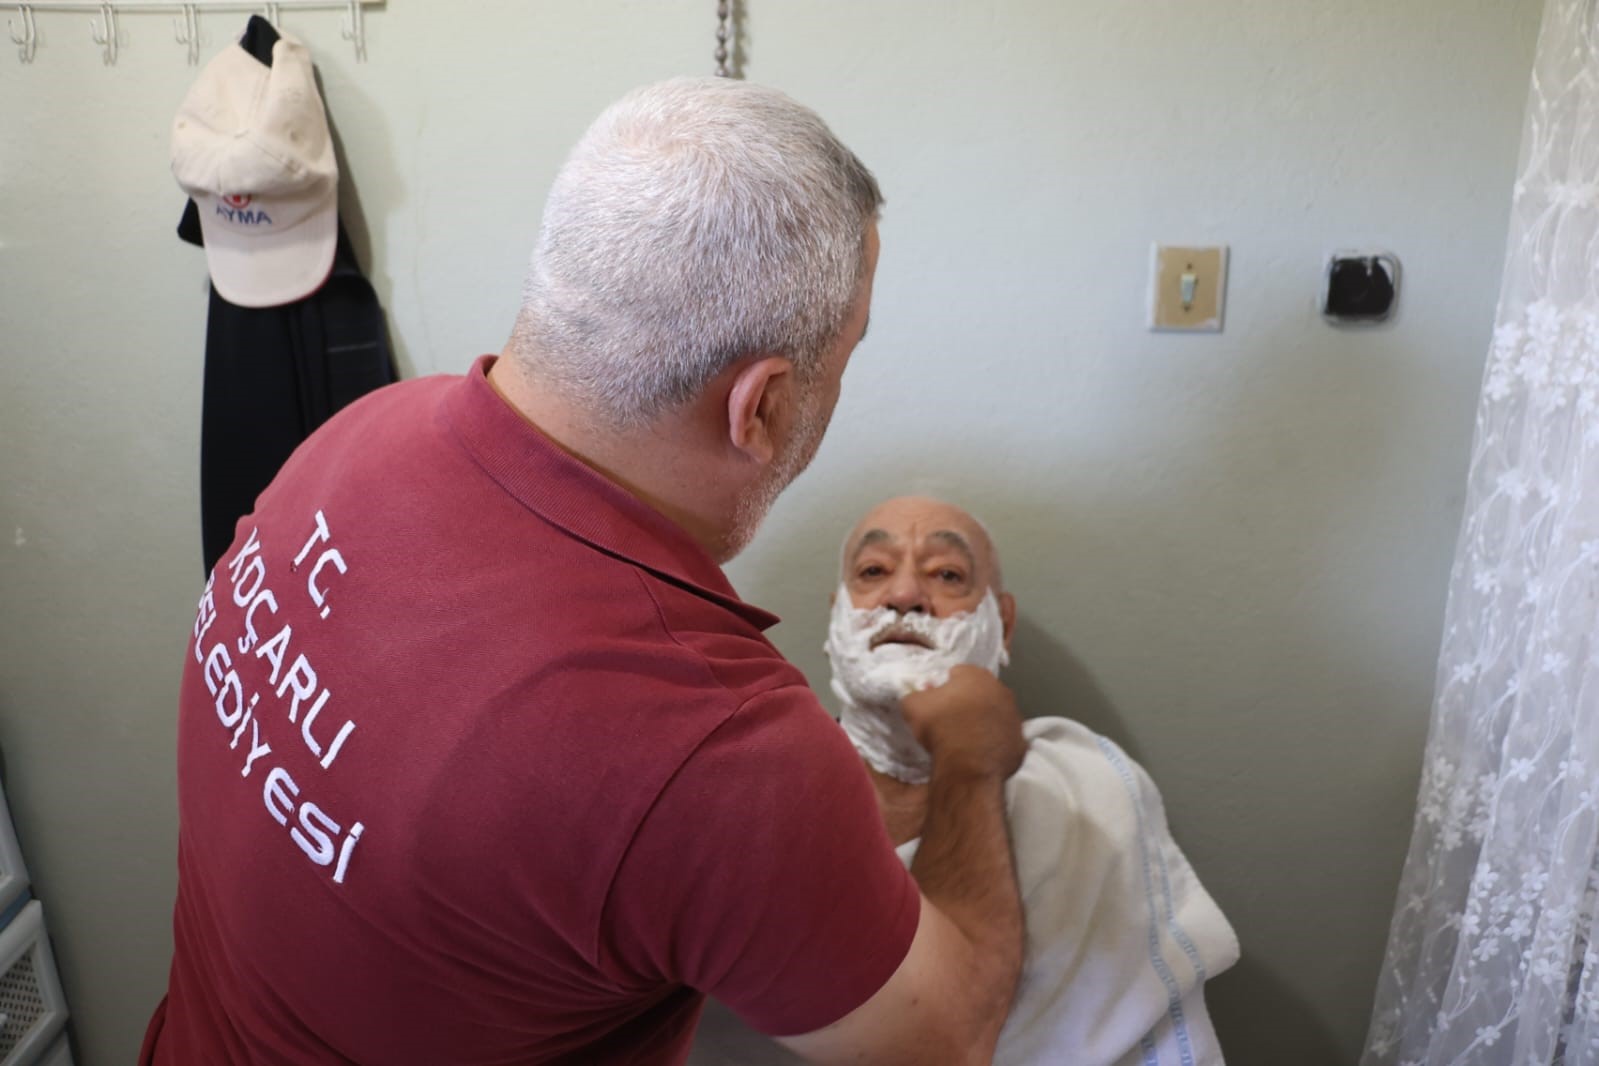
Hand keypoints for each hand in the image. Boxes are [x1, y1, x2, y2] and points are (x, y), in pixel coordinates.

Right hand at [899, 665, 1024, 779]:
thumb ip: (916, 694)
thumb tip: (921, 696)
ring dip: (983, 721)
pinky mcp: (1020, 742)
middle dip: (967, 702)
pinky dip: (994, 743)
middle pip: (980, 692)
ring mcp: (1014, 717)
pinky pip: (1003, 738)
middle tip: (951, 719)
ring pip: (995, 714)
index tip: (937, 702)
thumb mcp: (912, 706)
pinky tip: (980, 753)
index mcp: (976, 675)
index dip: (945, 686)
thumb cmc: (941, 727)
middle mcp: (1001, 690)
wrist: (968, 766)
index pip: (958, 673)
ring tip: (965, 739)